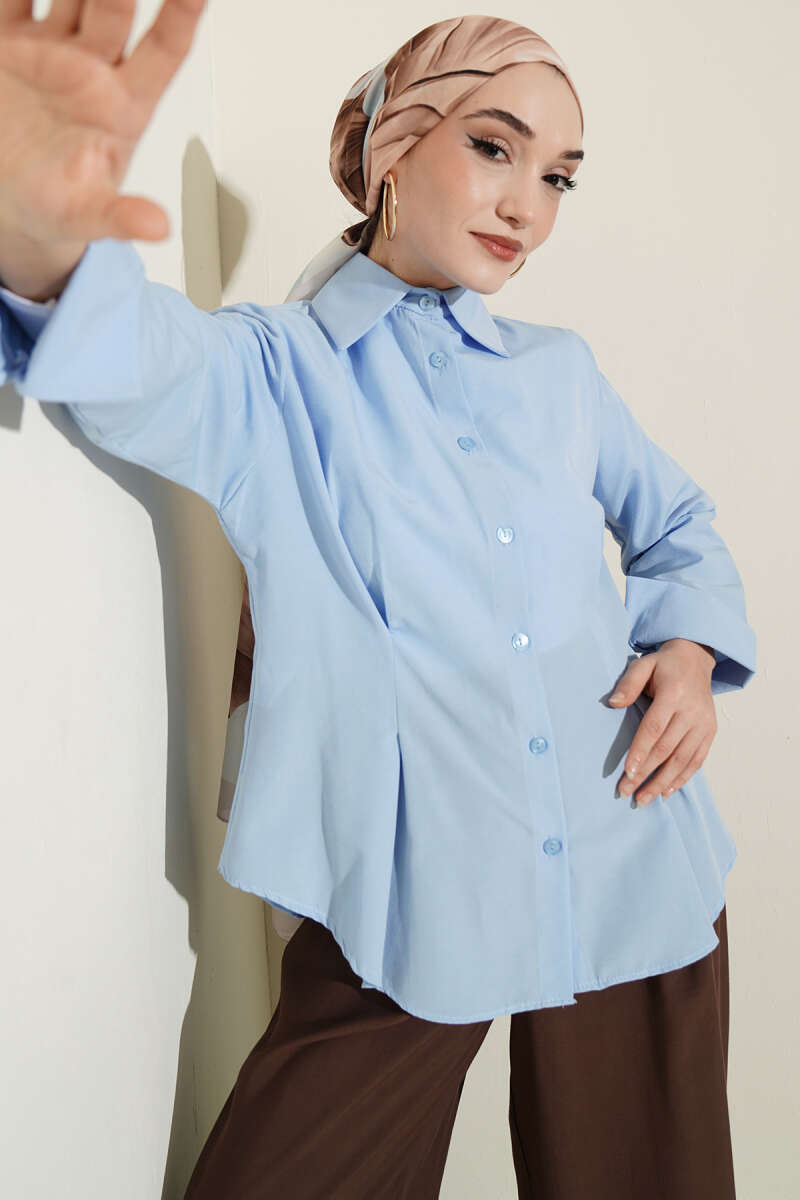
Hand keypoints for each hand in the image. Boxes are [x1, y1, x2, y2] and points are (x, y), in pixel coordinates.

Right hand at [0, 0, 206, 244]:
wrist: (5, 201)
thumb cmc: (57, 205)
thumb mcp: (86, 217)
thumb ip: (120, 217)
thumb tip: (159, 229)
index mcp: (124, 104)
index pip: (164, 50)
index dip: (182, 15)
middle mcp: (93, 68)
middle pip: (114, 7)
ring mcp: (50, 50)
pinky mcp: (8, 42)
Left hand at [608, 639, 716, 806]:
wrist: (696, 659)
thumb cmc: (664, 665)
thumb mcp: (643, 664)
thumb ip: (628, 683)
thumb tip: (613, 703)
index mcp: (674, 694)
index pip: (654, 729)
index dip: (641, 752)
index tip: (627, 773)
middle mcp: (692, 712)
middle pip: (666, 749)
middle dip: (646, 773)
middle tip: (626, 792)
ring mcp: (704, 724)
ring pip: (682, 759)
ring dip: (662, 782)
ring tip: (644, 799)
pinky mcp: (710, 732)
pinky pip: (697, 760)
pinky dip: (682, 778)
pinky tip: (666, 792)